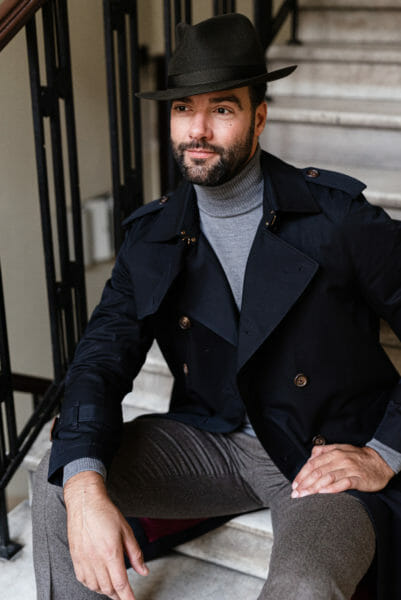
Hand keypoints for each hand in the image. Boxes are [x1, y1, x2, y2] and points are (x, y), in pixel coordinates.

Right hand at [64, 471, 147, 598]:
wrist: (85, 502)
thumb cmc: (105, 513)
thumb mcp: (126, 531)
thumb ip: (135, 554)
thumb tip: (144, 571)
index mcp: (111, 552)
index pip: (120, 584)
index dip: (127, 597)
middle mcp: (95, 559)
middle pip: (108, 588)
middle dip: (118, 595)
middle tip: (125, 594)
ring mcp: (83, 560)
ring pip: (95, 586)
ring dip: (106, 590)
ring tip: (113, 587)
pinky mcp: (75, 558)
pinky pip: (83, 580)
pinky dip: (92, 585)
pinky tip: (98, 580)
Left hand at [291, 444, 394, 497]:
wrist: (380, 461)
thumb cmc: (357, 457)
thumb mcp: (340, 449)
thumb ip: (324, 452)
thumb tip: (310, 458)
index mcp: (333, 452)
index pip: (313, 464)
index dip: (302, 475)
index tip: (294, 484)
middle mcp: (340, 459)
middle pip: (317, 471)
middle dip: (304, 483)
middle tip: (296, 494)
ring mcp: (349, 468)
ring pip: (328, 477)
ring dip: (314, 488)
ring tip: (305, 495)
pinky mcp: (359, 478)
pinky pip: (344, 483)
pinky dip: (332, 488)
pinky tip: (323, 493)